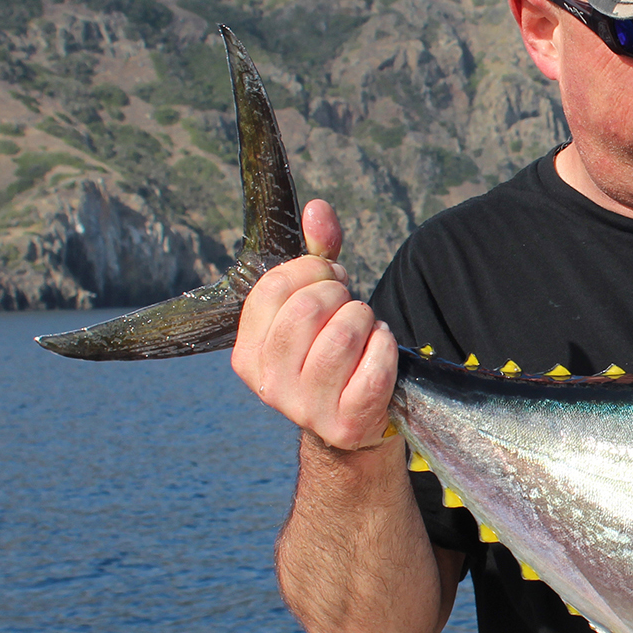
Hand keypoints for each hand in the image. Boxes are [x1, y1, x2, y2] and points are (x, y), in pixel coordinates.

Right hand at [232, 198, 397, 450]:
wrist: (353, 419)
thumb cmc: (331, 350)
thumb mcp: (317, 303)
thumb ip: (317, 253)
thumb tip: (318, 209)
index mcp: (248, 354)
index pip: (274, 288)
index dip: (312, 269)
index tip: (331, 276)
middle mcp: (268, 384)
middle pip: (307, 309)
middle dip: (340, 294)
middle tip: (349, 303)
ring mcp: (305, 408)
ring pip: (343, 335)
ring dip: (365, 319)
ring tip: (365, 327)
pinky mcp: (345, 423)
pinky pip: (374, 367)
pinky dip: (385, 347)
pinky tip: (379, 349)